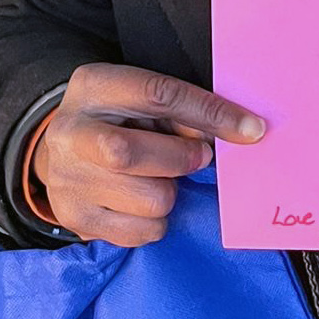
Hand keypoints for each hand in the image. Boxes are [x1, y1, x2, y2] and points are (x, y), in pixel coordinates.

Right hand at [34, 62, 265, 245]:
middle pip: (130, 155)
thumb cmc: (122, 119)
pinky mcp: (75, 219)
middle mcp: (69, 132)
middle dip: (181, 159)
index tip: (251, 129)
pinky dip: (157, 221)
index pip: (158, 94)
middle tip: (198, 158)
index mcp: (93, 86)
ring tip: (158, 177)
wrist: (66, 152)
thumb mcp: (145, 100)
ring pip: (147, 199)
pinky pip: (141, 232)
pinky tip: (142, 200)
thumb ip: (185, 113)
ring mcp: (66, 180)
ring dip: (169, 191)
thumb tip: (240, 134)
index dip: (209, 113)